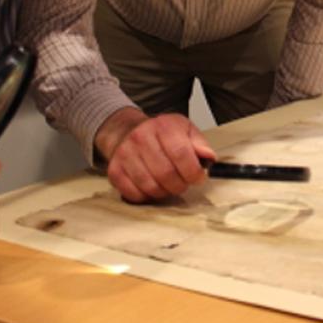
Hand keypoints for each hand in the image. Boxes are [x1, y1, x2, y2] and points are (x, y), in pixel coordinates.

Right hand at [95, 109, 215, 202]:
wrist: (127, 130)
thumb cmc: (160, 133)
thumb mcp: (184, 130)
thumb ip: (199, 144)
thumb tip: (208, 157)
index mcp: (163, 125)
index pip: (181, 154)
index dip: (193, 172)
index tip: (197, 177)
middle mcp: (141, 137)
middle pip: (166, 174)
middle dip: (179, 185)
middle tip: (182, 182)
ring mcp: (125, 153)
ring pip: (150, 186)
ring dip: (163, 192)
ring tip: (167, 184)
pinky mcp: (114, 170)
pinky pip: (133, 194)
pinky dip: (146, 196)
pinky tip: (151, 186)